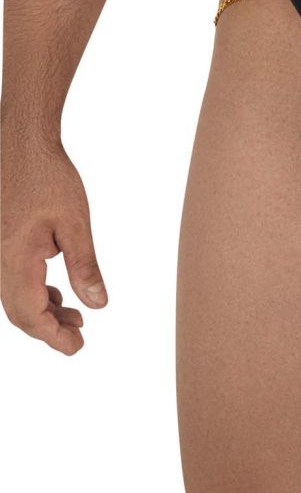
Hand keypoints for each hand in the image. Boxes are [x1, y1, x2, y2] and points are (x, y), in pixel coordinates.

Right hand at [1, 137, 107, 353]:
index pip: (30, 314)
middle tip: (79, 339)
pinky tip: (57, 292)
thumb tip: (98, 305)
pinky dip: (35, 292)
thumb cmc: (49, 178)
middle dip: (48, 329)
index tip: (77, 347)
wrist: (22, 145)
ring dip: (43, 311)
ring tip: (75, 317)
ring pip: (15, 297)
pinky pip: (13, 279)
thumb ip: (85, 266)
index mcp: (15, 259)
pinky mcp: (2, 242)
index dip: (53, 336)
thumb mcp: (75, 223)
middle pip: (19, 312)